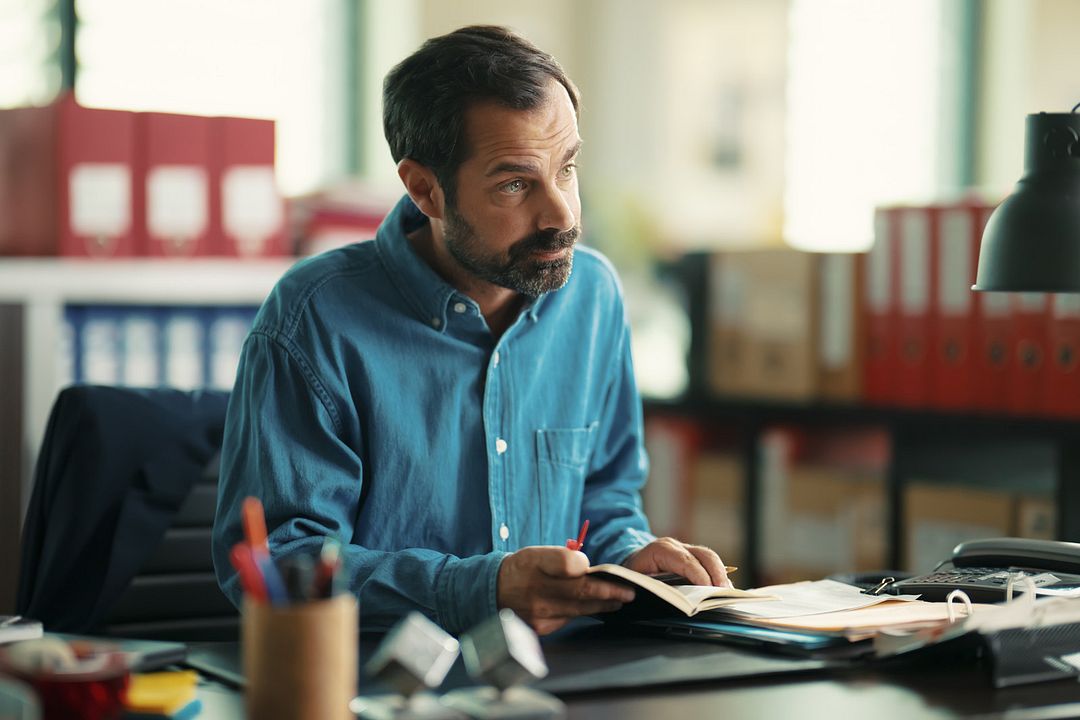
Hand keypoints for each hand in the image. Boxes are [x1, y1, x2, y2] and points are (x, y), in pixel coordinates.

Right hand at [497, 546, 635, 634]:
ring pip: (579, 608)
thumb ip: (562, 558)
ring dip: (602, 604)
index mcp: (536, 563)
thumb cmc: (523, 569)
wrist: (494, 591)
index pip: (566, 564)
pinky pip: (569, 619)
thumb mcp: (537, 553)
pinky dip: (583, 612)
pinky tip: (595, 607)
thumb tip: (586, 567)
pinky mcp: (540, 627)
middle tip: (629, 592)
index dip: (587, 567)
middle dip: (609, 592)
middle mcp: (537, 589)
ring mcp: (539, 611)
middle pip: (580, 591)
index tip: (608, 570)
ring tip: (619, 599)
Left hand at [623, 537, 731, 587]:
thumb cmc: (633, 573)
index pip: (685, 561)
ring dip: (720, 574)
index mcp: (660, 550)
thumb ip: (641, 588)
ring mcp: (685, 548)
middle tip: (725, 592)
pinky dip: (717, 574)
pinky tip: (722, 588)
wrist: (631, 562)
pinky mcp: (691, 555)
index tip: (709, 590)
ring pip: (709, 557)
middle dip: (716, 573)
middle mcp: (675, 546)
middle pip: (703, 555)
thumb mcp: (632, 581)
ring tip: (727, 592)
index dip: (699, 575)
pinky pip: (708, 562)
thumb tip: (647, 597)